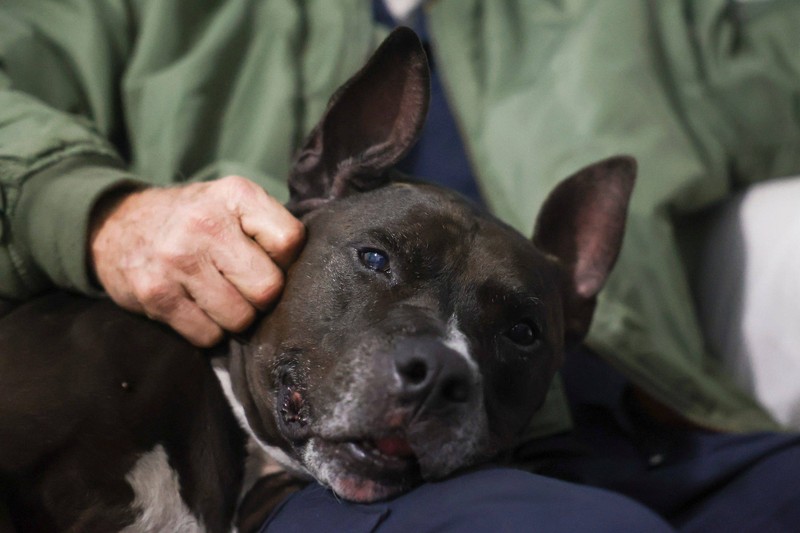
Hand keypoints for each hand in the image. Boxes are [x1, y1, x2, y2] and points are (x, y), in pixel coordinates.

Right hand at [90, 176, 304, 346]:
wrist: (115, 225)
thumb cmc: (193, 220)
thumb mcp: (232, 203)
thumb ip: (270, 228)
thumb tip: (316, 273)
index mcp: (235, 195)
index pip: (291, 243)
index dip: (287, 262)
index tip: (269, 261)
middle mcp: (206, 223)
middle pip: (268, 289)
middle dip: (263, 298)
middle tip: (246, 288)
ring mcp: (177, 260)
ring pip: (240, 319)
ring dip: (236, 318)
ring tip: (220, 296)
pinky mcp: (155, 294)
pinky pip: (207, 336)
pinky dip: (208, 330)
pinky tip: (196, 306)